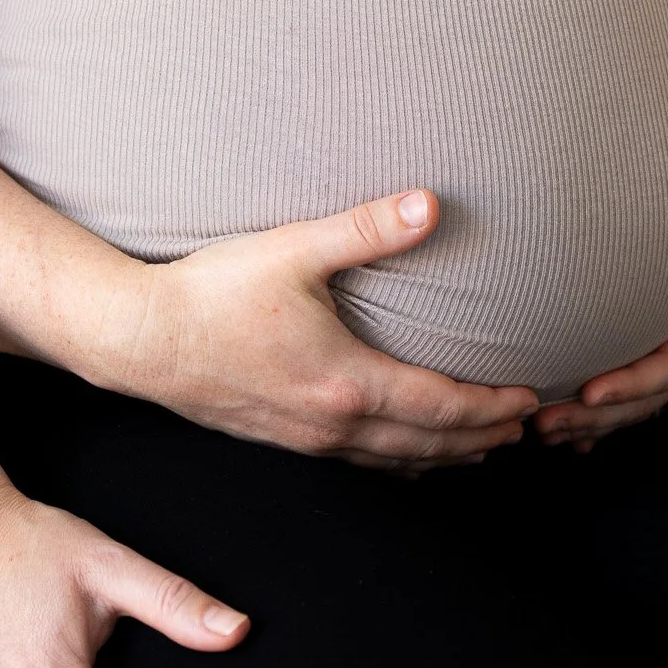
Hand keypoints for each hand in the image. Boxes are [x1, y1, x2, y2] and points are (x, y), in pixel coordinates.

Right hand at [89, 190, 540, 471]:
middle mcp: (333, 423)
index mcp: (347, 381)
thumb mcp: (292, 250)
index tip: (529, 399)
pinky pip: (358, 462)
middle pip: (428, 443)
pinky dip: (397, 461)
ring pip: (394, 460)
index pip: (442, 406)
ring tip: (479, 448)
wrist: (138, 339)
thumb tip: (430, 205)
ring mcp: (305, 438)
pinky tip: (401, 454)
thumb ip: (367, 229)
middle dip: (482, 437)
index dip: (491, 406)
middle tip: (524, 429)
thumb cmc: (210, 294)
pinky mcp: (281, 439)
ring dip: (443, 456)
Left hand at [536, 169, 667, 452]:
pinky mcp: (651, 341)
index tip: (592, 391)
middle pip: (652, 392)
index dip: (639, 380)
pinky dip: (595, 411)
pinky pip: (625, 383)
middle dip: (603, 414)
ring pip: (634, 397)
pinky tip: (564, 433)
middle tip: (548, 423)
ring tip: (543, 429)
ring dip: (591, 419)